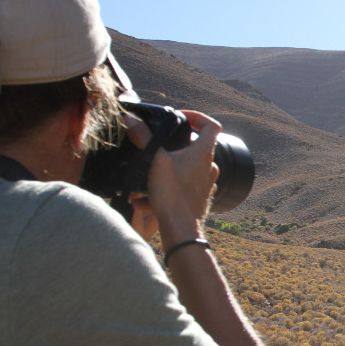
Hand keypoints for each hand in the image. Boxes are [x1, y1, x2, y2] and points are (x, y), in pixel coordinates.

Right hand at [124, 109, 221, 248]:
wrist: (181, 228)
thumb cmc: (173, 194)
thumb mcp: (155, 160)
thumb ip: (144, 137)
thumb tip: (132, 119)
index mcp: (204, 153)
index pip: (211, 125)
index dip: (198, 117)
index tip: (181, 117)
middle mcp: (209, 166)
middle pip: (196, 146)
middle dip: (175, 144)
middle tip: (157, 145)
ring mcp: (206, 182)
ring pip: (187, 167)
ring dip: (167, 168)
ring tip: (146, 175)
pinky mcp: (199, 196)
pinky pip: (183, 185)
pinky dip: (167, 186)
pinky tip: (145, 198)